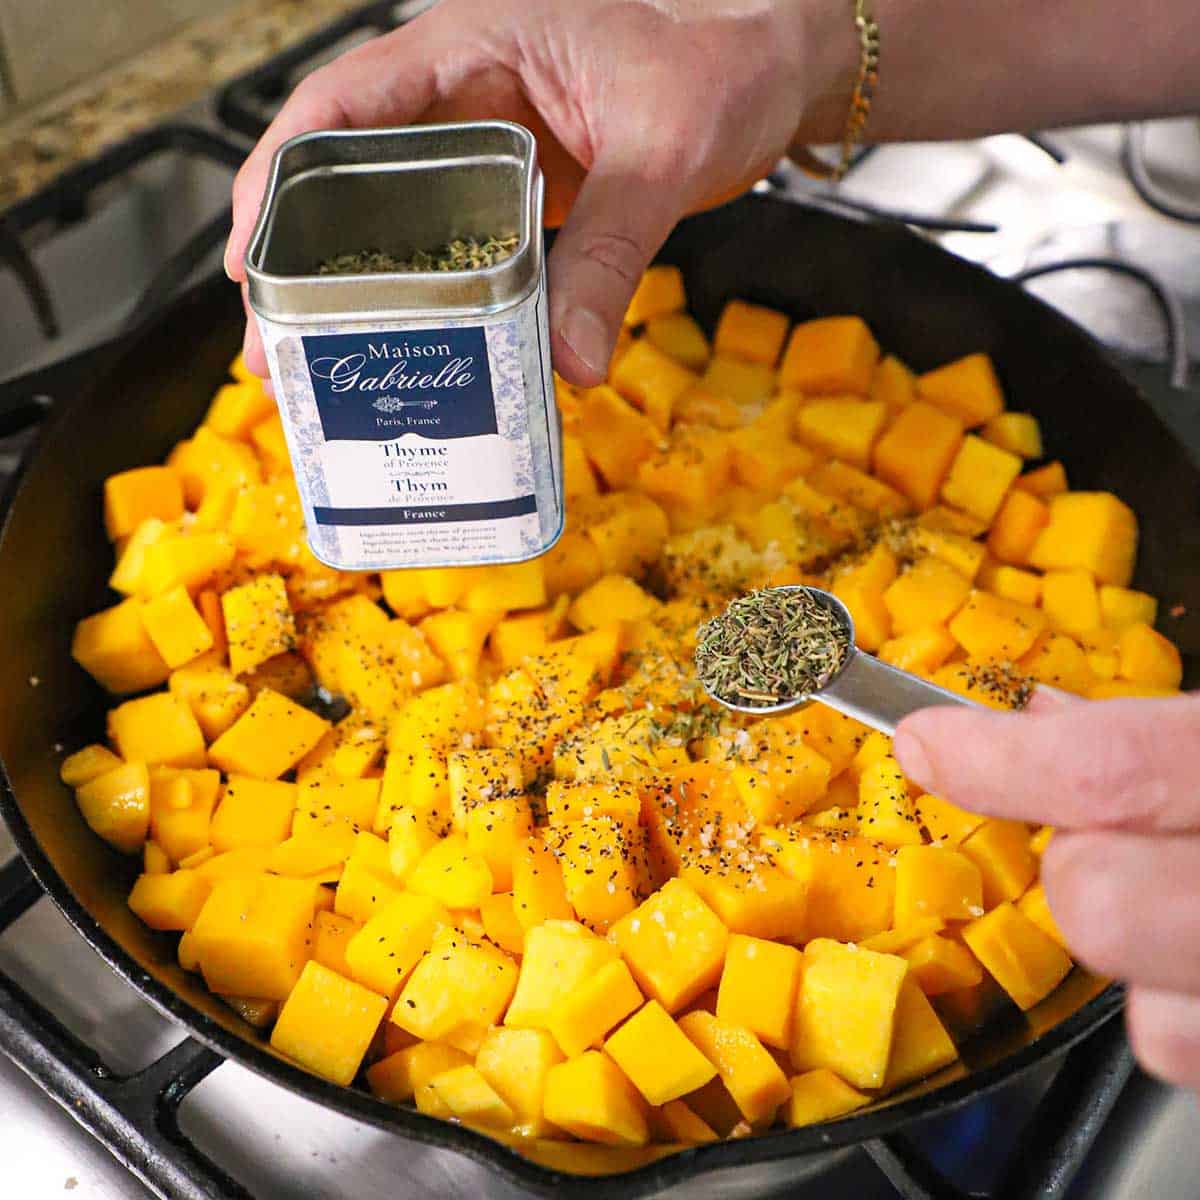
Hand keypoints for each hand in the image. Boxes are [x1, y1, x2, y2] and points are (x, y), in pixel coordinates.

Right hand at [224, 0, 836, 386]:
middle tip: (274, 346)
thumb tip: (571, 362)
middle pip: (344, 172)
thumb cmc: (718, 70)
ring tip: (322, 364)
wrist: (763, 79)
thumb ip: (612, 251)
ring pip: (391, 216)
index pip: (339, 103)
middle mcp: (459, 96)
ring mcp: (484, 149)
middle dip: (298, 256)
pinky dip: (429, 296)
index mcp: (470, 48)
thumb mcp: (662, 153)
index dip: (276, 178)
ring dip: (355, 286)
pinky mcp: (514, 195)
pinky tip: (418, 348)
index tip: (247, 258)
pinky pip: (453, 245)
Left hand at [894, 691, 1199, 1089]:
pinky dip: (1174, 1011)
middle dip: (1071, 869)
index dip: (995, 760)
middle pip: (1095, 900)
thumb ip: (1150, 732)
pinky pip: (1181, 1049)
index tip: (923, 743)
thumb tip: (1034, 719)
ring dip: (1128, 955)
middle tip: (1098, 843)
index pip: (1106, 772)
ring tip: (1171, 906)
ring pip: (1142, 1015)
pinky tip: (1195, 962)